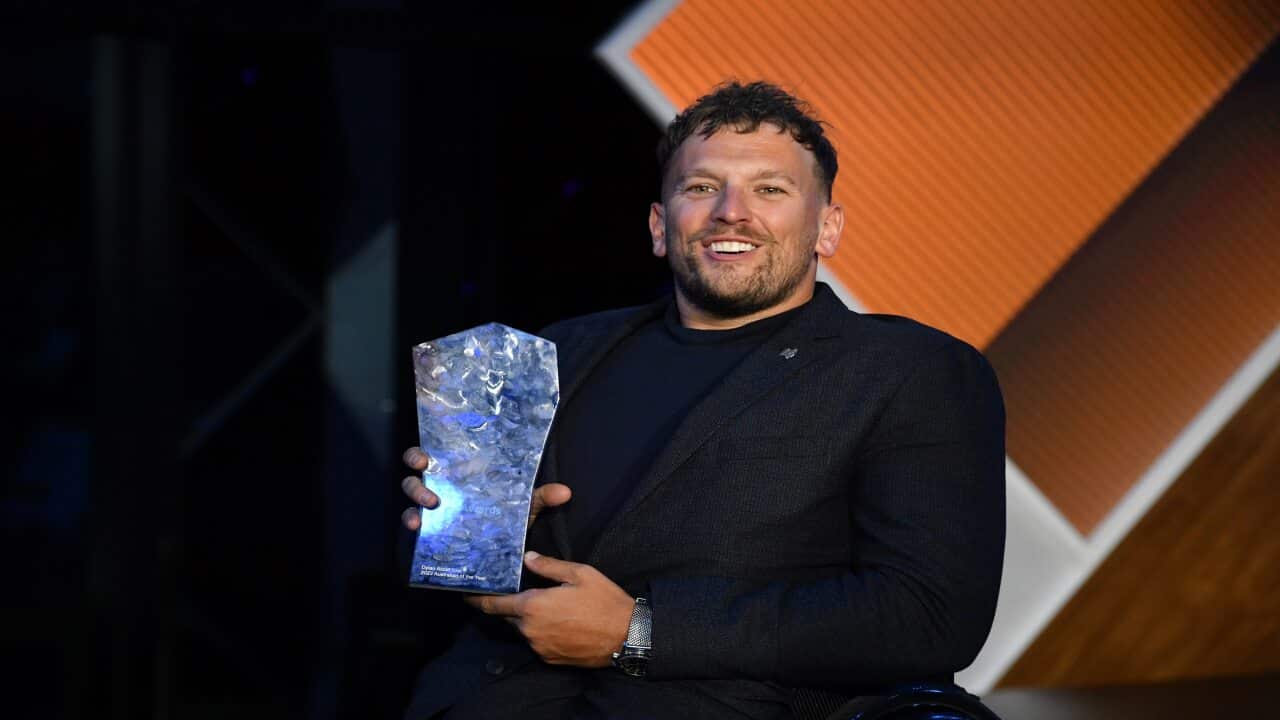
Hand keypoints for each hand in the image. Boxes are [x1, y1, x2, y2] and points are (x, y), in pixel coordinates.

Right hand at [399, 446, 570, 530]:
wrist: (498, 555)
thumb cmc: (504, 519)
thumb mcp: (522, 508)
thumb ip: (540, 498)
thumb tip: (565, 492)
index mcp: (457, 477)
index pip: (432, 457)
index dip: (421, 454)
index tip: (424, 456)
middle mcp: (439, 490)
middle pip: (415, 475)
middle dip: (416, 475)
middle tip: (427, 477)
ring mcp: (430, 512)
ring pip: (411, 499)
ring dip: (416, 499)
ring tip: (428, 508)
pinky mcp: (428, 535)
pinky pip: (414, 528)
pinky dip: (413, 525)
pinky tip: (418, 528)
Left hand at [466, 551, 633, 666]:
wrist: (627, 637)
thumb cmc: (604, 601)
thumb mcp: (580, 574)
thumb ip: (549, 566)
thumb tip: (528, 558)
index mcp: (533, 606)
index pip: (494, 605)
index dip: (478, 600)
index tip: (466, 595)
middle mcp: (530, 630)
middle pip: (509, 617)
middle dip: (511, 606)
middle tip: (521, 594)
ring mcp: (540, 648)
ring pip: (525, 630)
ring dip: (530, 620)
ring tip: (549, 608)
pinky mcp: (551, 659)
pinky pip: (538, 643)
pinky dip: (542, 633)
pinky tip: (561, 623)